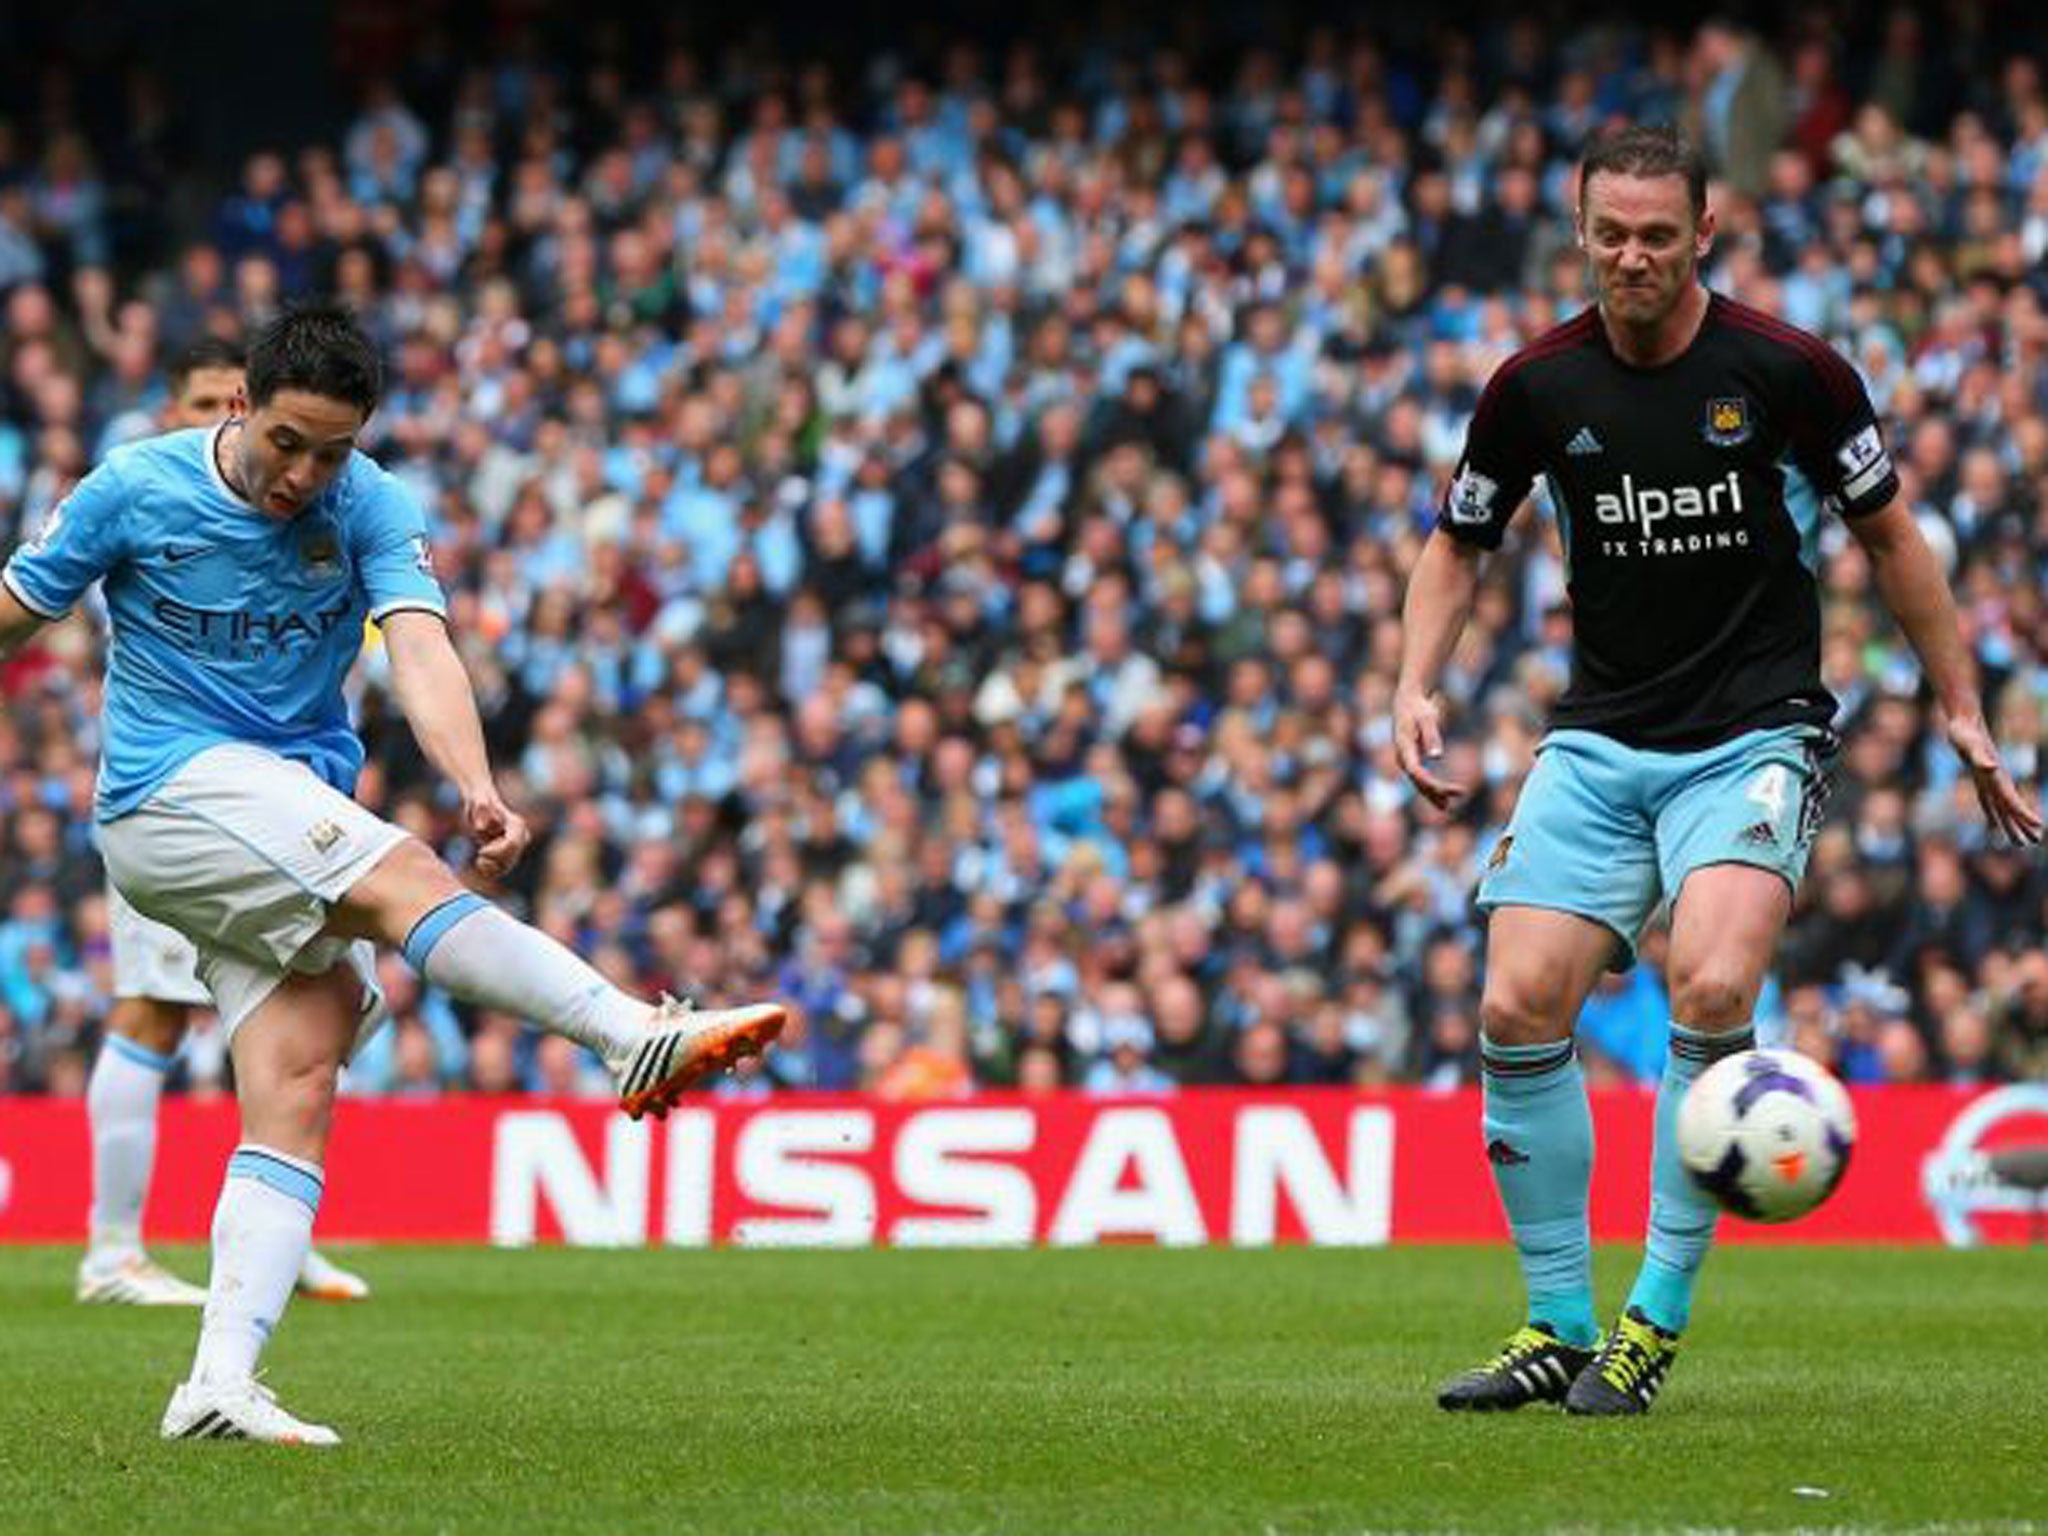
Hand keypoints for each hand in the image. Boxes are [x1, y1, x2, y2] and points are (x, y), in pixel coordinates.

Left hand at [462, 787, 531, 879]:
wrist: (480, 804)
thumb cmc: (479, 800)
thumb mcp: (478, 801)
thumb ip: (481, 807)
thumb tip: (481, 827)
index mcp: (517, 824)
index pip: (513, 845)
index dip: (496, 852)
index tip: (481, 851)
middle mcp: (521, 836)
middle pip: (510, 858)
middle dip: (492, 860)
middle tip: (479, 853)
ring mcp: (517, 846)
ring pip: (506, 866)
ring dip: (490, 866)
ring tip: (478, 857)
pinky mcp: (509, 854)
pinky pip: (502, 870)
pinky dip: (489, 870)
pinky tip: (480, 861)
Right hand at [1393, 686, 1467, 811]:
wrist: (1407, 699)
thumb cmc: (1418, 707)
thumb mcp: (1427, 717)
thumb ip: (1431, 736)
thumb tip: (1436, 757)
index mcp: (1403, 748)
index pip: (1416, 772)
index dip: (1433, 784)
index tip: (1452, 790)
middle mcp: (1402, 757)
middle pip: (1418, 780)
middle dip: (1437, 791)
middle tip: (1460, 794)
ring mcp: (1405, 759)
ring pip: (1418, 783)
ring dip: (1433, 795)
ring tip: (1448, 808)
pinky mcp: (1411, 759)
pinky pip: (1421, 778)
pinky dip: (1432, 788)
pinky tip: (1444, 798)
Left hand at [1946, 712, 2044, 845]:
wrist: (1964, 722)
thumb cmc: (1965, 733)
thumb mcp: (1969, 745)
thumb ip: (1981, 757)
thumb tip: (1992, 767)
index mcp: (1996, 777)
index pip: (2012, 800)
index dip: (2024, 813)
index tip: (2039, 827)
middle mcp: (1996, 781)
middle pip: (2011, 808)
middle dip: (2022, 825)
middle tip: (2034, 842)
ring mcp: (1990, 782)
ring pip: (2002, 810)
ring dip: (2011, 825)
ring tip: (2021, 842)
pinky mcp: (1981, 781)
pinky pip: (1988, 804)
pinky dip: (1992, 818)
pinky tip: (1995, 830)